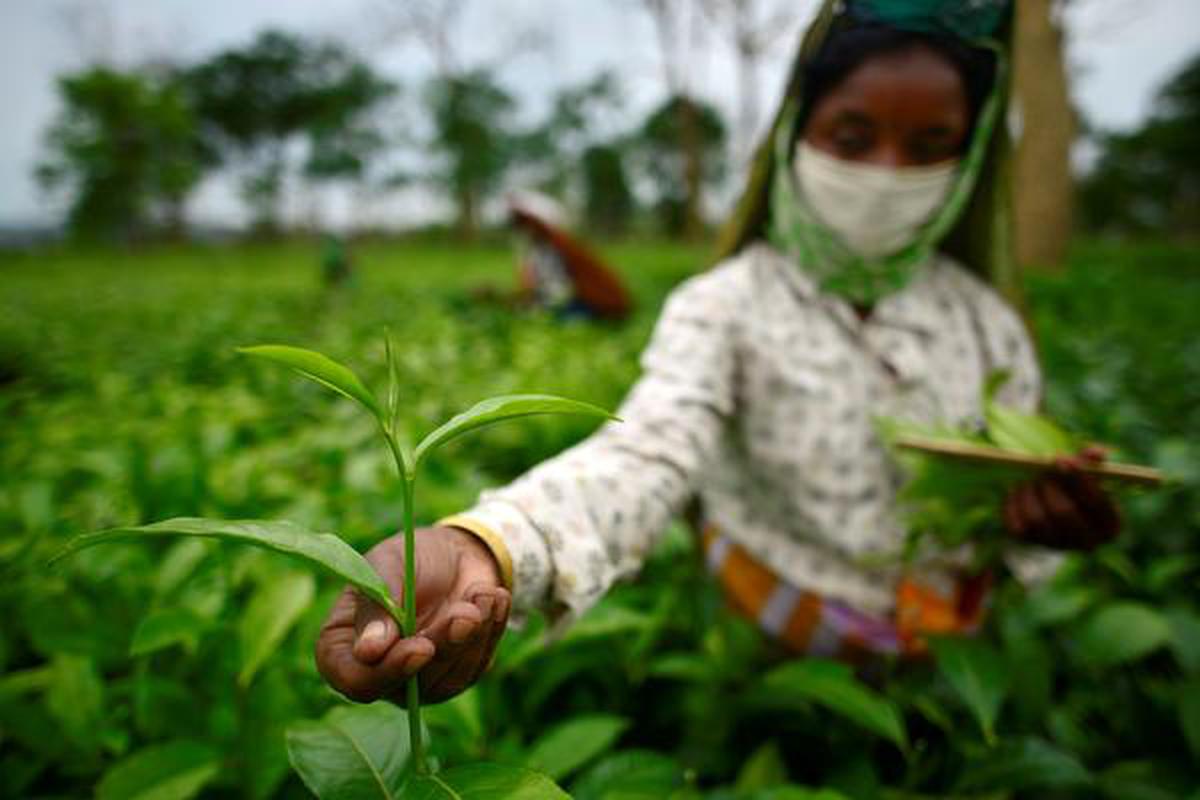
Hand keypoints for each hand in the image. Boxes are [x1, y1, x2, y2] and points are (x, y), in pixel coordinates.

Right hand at [315, 526, 510, 703]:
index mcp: (343, 645)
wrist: (456, 552)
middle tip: (466, 613)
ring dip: (471, 635)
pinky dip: (489, 631)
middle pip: (406, 686)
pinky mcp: (454, 675)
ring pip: (445, 680)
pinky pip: (475, 667)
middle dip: (443, 645)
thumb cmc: (411, 556)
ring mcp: (417, 680)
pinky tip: (493, 598)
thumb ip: (376, 605)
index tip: (422, 646)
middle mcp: (377, 671)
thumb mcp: (389, 565)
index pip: (354, 680)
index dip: (386, 671)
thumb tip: (368, 652)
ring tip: (483, 592)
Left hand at [1003, 445, 1120, 549]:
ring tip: (1032, 478)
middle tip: (1044, 466)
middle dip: (1051, 485)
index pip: (1097, 504)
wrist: (1052, 506)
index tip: (1068, 459)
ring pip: (1037, 518)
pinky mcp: (1031, 542)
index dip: (1081, 479)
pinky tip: (1020, 489)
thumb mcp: (1088, 473)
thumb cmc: (1077, 487)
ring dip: (1032, 492)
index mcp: (1110, 526)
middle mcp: (1087, 543)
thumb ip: (1092, 462)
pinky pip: (1017, 523)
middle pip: (1063, 512)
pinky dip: (1015, 501)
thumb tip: (1095, 453)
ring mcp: (1059, 545)